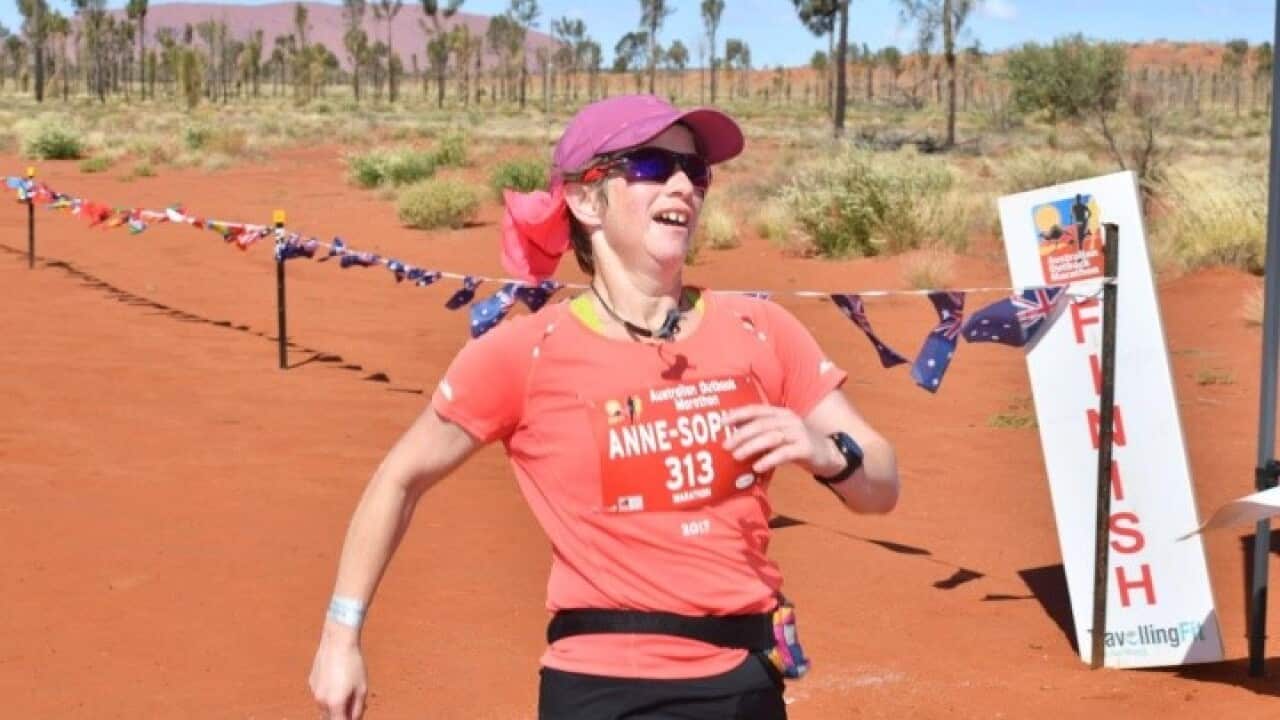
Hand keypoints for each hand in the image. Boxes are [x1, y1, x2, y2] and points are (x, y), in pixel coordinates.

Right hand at [309, 631, 367, 719]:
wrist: (337, 642)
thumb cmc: (353, 664)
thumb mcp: (362, 688)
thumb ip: (358, 709)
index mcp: (335, 704)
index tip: (353, 716)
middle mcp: (321, 701)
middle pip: (330, 718)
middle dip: (342, 715)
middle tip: (353, 704)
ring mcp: (314, 692)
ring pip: (324, 708)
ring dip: (335, 706)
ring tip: (347, 690)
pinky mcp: (311, 683)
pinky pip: (321, 695)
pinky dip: (329, 695)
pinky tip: (338, 680)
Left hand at [722, 404, 841, 476]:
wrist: (828, 454)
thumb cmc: (796, 444)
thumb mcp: (779, 434)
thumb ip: (762, 434)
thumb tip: (733, 439)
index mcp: (780, 413)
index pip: (756, 409)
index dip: (738, 414)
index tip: (721, 422)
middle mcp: (789, 420)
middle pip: (761, 424)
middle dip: (741, 434)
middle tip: (726, 445)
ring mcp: (799, 433)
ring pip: (771, 437)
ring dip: (751, 446)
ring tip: (736, 456)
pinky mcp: (806, 448)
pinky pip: (784, 453)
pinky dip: (769, 459)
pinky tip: (757, 467)